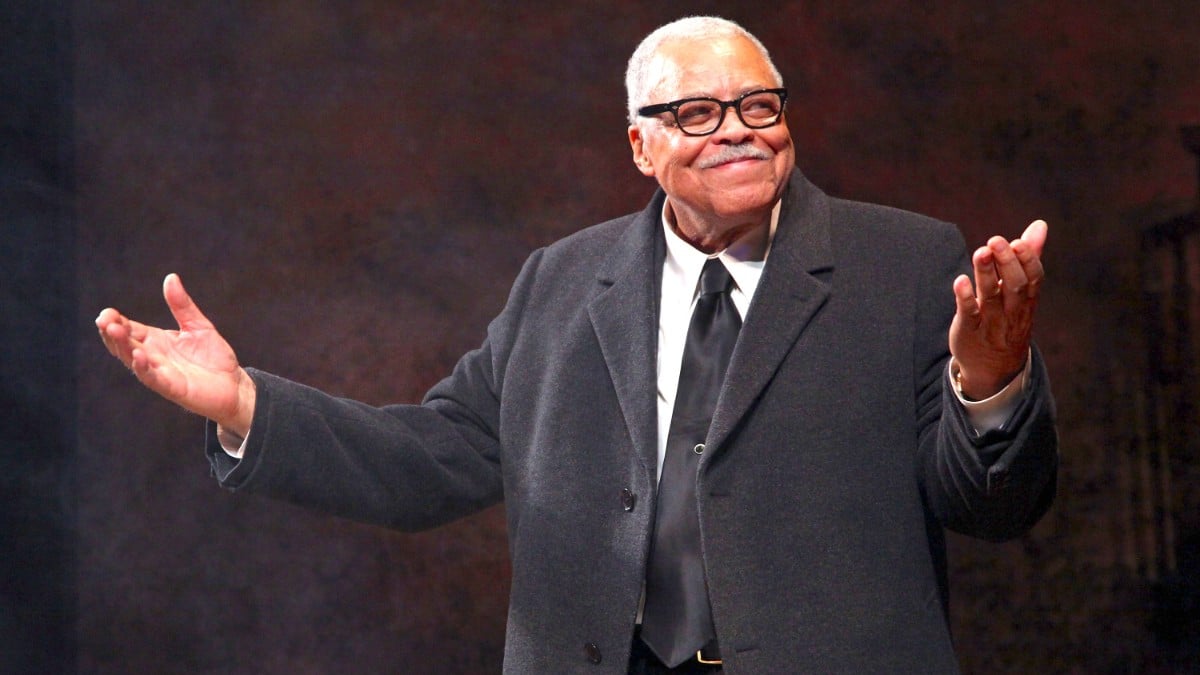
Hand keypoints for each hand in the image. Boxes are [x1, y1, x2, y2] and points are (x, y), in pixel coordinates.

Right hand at [96, 273, 255, 436]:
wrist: (234, 384)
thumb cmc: (213, 357)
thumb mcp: (198, 325)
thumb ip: (182, 305)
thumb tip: (170, 278)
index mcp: (155, 340)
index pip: (129, 329)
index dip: (116, 321)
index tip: (107, 312)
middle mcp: (153, 356)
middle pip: (125, 343)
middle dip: (113, 332)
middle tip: (104, 319)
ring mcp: (160, 372)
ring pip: (133, 360)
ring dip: (122, 346)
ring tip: (114, 330)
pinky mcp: (172, 387)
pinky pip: (153, 378)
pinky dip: (144, 367)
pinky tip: (138, 355)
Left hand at [949, 220, 1046, 399]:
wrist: (994, 369)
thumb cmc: (1008, 318)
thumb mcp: (1021, 292)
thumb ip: (1028, 257)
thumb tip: (1039, 225)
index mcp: (1027, 300)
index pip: (1034, 279)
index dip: (1028, 260)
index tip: (1018, 241)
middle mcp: (1012, 312)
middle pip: (1015, 286)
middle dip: (1007, 263)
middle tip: (996, 240)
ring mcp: (991, 323)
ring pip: (991, 297)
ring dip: (985, 274)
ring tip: (980, 252)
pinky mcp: (969, 331)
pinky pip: (969, 314)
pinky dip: (965, 298)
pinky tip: (960, 281)